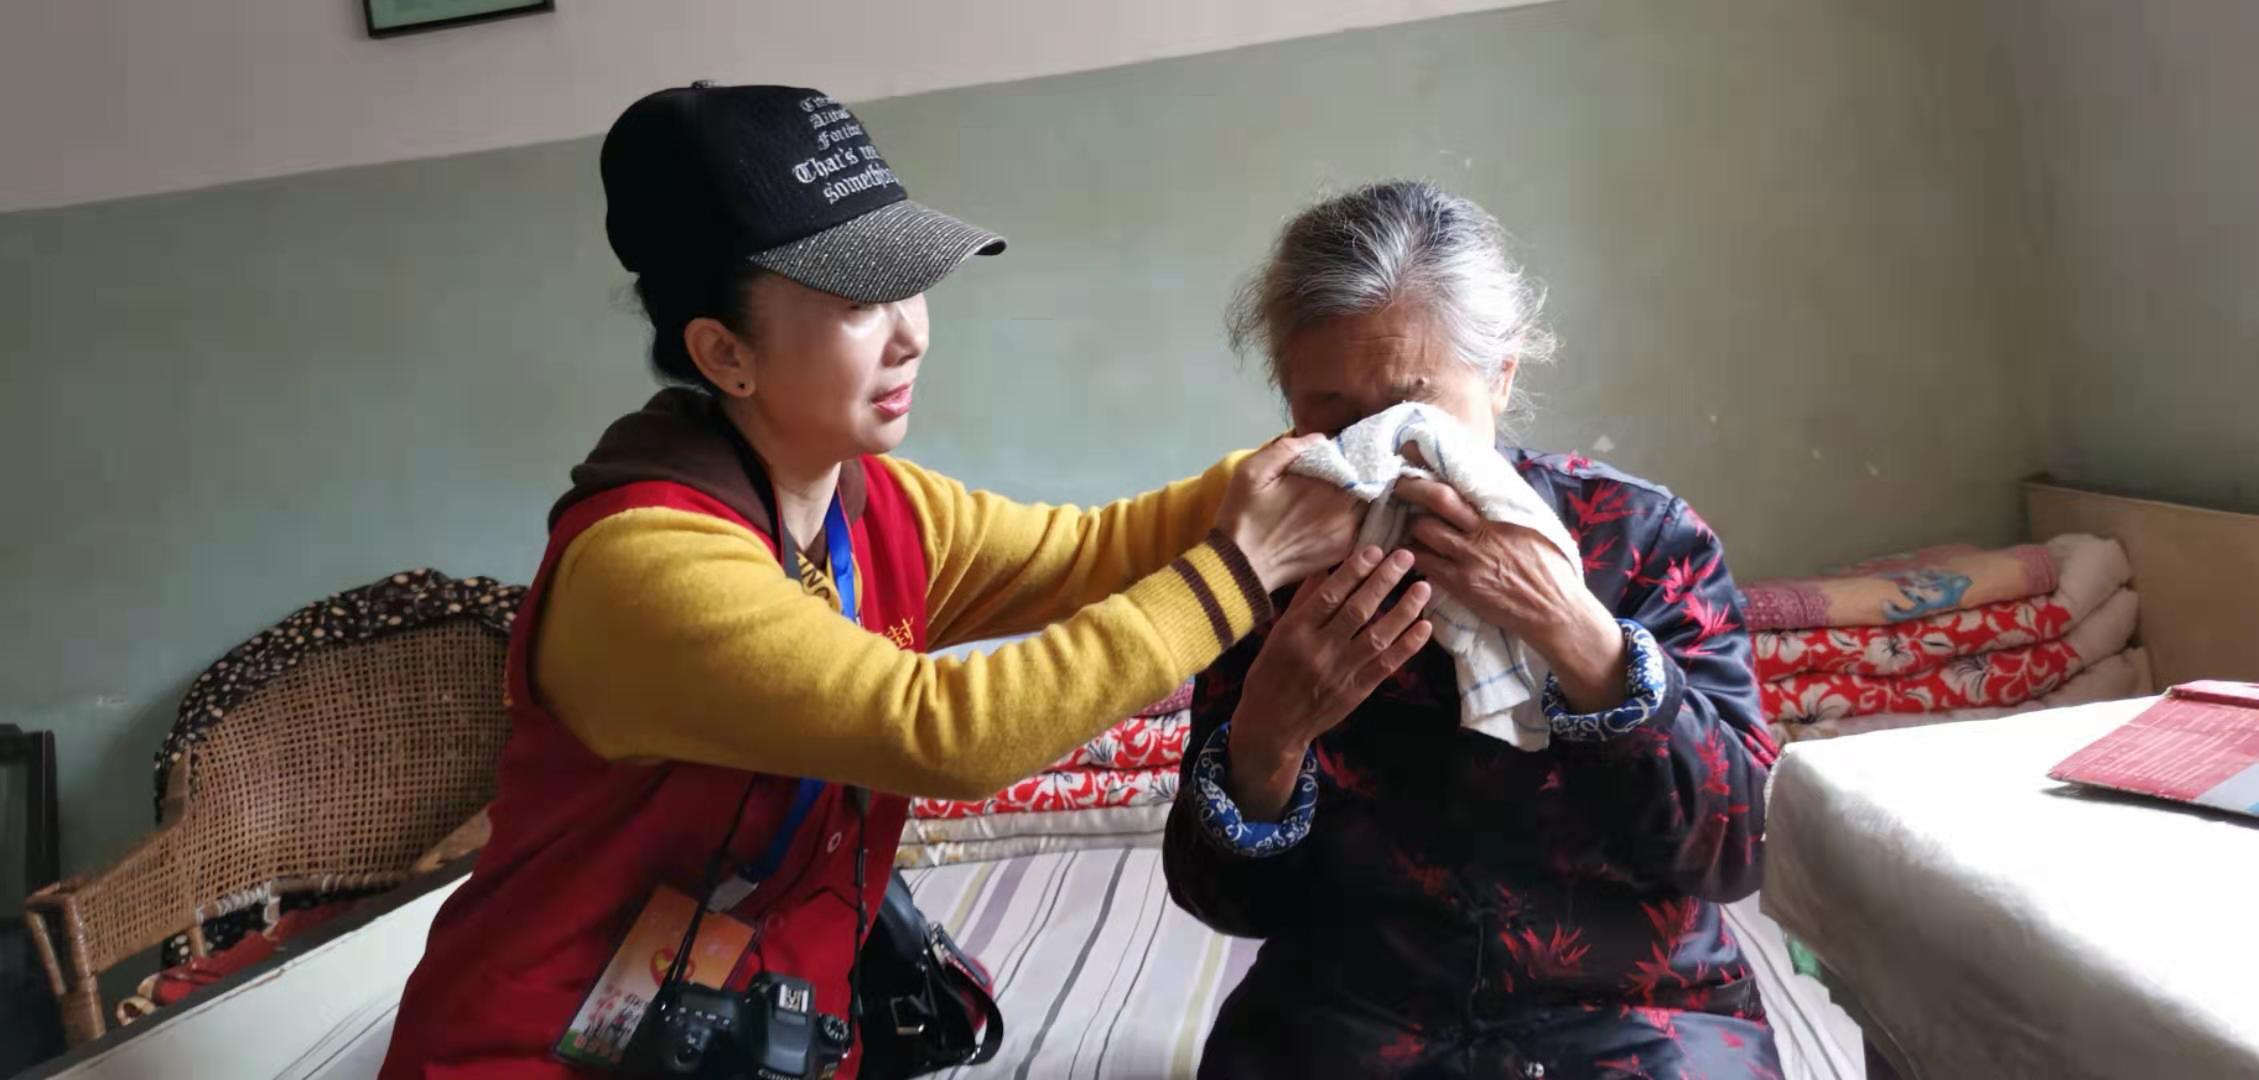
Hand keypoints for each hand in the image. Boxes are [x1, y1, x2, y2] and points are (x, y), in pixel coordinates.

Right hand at [1215, 434, 1362, 591]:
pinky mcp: (1344, 550)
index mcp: (1326, 485)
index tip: (1348, 449)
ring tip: (1347, 489)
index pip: (1358, 460)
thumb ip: (1288, 449)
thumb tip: (1321, 439)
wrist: (1242, 566)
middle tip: (1350, 468)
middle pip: (1368, 483)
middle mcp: (1344, 508)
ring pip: (1368, 505)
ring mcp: (1348, 532)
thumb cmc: (1244, 515)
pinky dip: (1358, 516)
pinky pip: (1362, 526)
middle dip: (1362, 473)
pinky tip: (1343, 512)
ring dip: (1361, 495)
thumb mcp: (1253, 471)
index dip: (1355, 453)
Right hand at [1226, 547, 1432, 818]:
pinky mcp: (1357, 691)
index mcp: (1295, 632)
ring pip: (1378, 637)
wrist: (1273, 724)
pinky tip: (1425, 626)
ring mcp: (1341, 672)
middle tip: (1406, 557)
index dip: (1354, 571)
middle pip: (1357, 611)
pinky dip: (1408, 646)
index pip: (1329, 595)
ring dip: (1404, 611)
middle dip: (1384, 581)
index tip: (1374, 549)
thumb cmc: (1270, 673)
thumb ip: (1303, 602)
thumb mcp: (1278, 634)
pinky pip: (1387, 665)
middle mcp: (1319, 650)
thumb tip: (1327, 565)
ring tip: (1424, 588)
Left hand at [1394, 477, 1627, 712]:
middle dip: (1411, 488)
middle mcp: (1482, 530)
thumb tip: (1482, 491)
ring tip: (1407, 527)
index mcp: (1500, 513)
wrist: (1554, 609)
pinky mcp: (1461, 584)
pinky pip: (1425, 564)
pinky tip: (1409, 557)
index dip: (1431, 466)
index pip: (1461, 481)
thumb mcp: (1532, 527)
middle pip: (1437, 498)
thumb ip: (1504, 510)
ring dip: (1410, 527)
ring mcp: (1469, 557)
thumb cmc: (1548, 568)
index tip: (1411, 453)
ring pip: (1424, 531)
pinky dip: (1413, 557)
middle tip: (1396, 485)